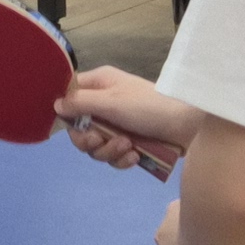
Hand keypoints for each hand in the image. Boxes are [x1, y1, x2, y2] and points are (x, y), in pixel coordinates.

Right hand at [55, 66, 199, 176]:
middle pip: (80, 129)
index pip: (70, 97)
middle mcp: (105, 104)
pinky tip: (135, 156)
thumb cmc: (149, 106)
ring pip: (96, 147)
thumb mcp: (112, 101)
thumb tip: (55, 105)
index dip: (69, 114)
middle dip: (90, 140)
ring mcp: (118, 125)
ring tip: (128, 148)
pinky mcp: (130, 144)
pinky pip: (113, 157)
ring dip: (109, 151)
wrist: (189, 126)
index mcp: (100, 85)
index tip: (76, 125)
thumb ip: (80, 103)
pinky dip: (122, 159)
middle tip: (100, 141)